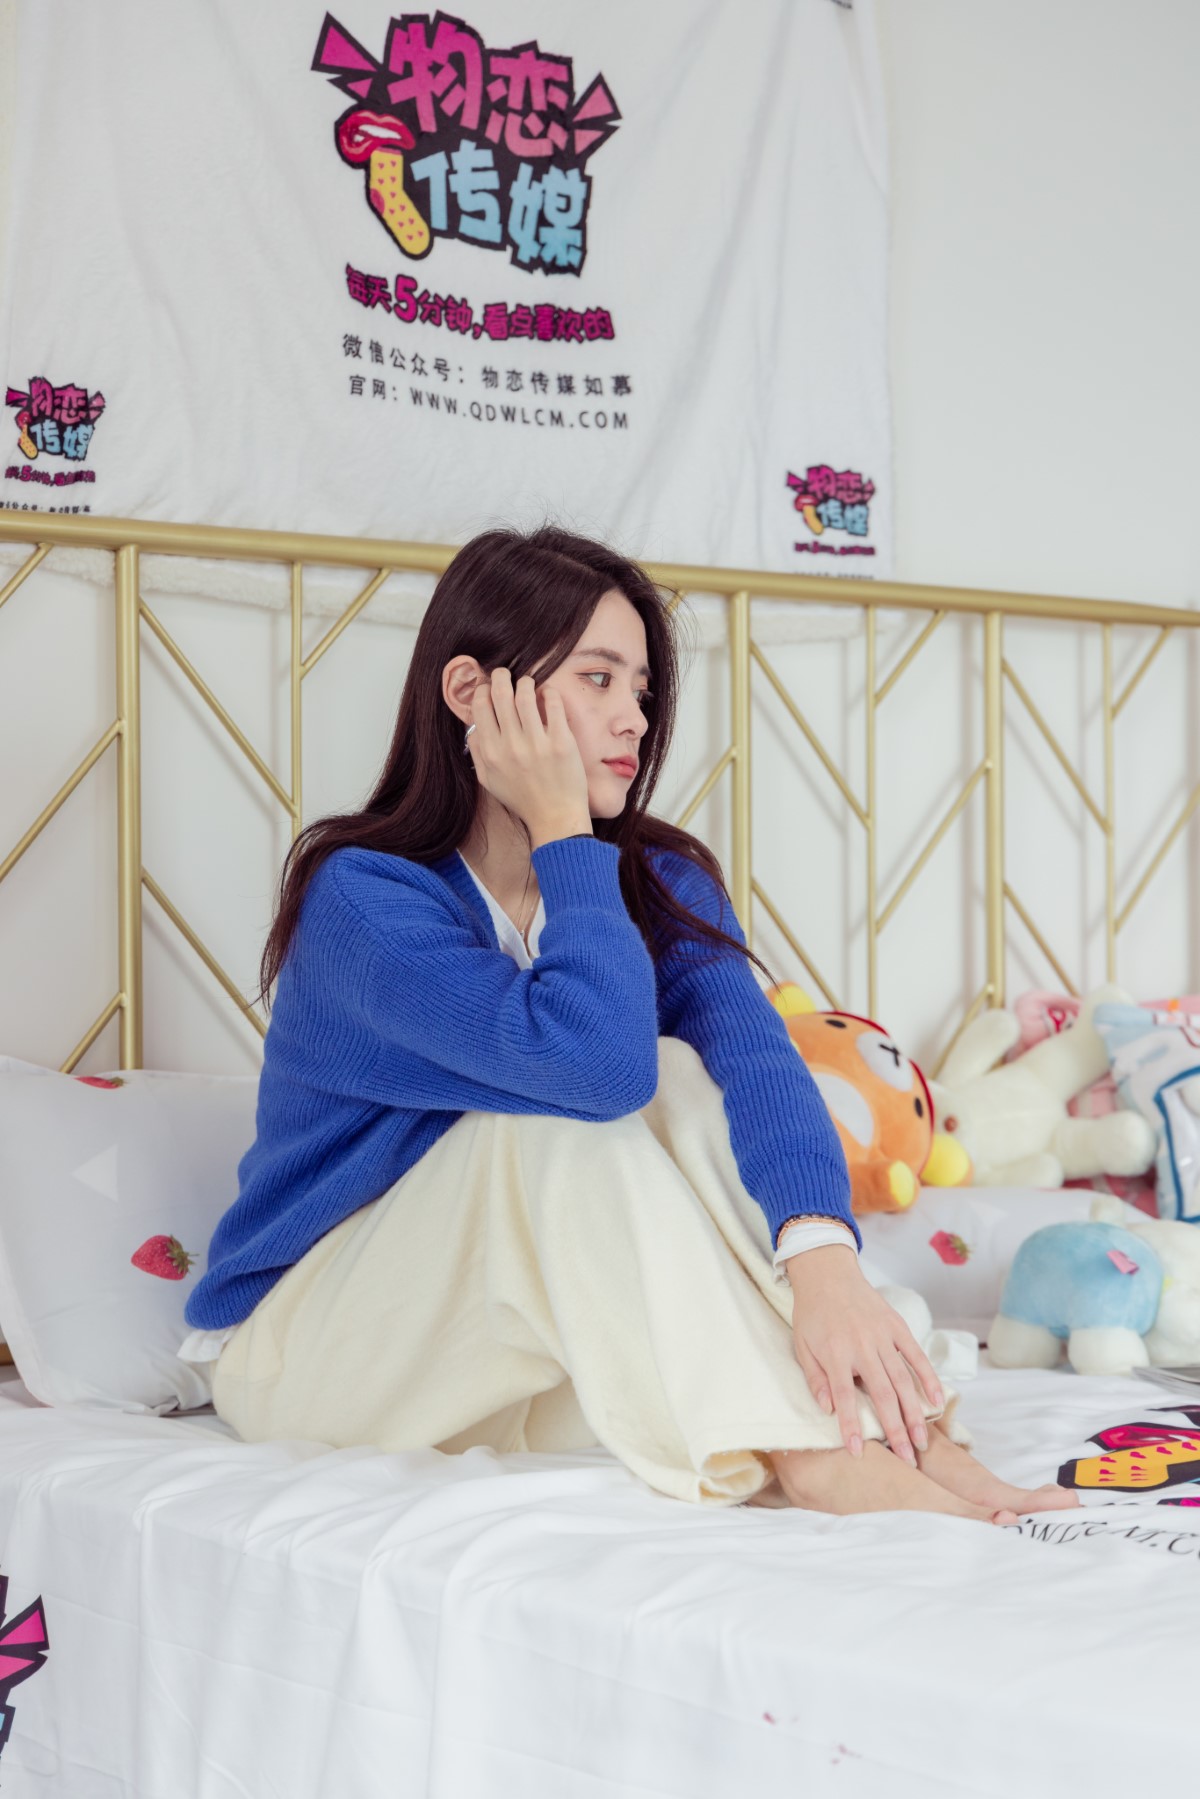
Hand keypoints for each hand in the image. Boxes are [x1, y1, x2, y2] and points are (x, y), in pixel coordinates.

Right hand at [467, 668, 590, 841]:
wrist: (555, 817)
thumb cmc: (522, 799)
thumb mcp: (489, 781)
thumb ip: (478, 753)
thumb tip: (473, 727)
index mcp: (491, 753)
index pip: (481, 706)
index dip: (483, 690)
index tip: (489, 688)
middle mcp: (511, 745)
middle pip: (500, 693)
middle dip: (501, 676)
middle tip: (505, 674)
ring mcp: (537, 743)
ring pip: (525, 693)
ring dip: (525, 681)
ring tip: (528, 683)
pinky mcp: (562, 742)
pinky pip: (554, 704)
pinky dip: (549, 692)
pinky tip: (547, 694)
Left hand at [786, 1246, 944, 1462]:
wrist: (828, 1274)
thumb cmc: (812, 1314)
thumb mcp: (802, 1346)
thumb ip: (815, 1379)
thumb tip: (828, 1409)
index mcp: (835, 1353)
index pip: (845, 1397)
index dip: (852, 1426)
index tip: (859, 1453)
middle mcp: (862, 1346)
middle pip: (882, 1395)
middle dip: (894, 1429)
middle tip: (905, 1459)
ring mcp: (882, 1336)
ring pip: (902, 1380)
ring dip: (913, 1413)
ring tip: (921, 1441)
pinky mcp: (897, 1326)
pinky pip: (915, 1355)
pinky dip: (928, 1377)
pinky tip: (936, 1401)